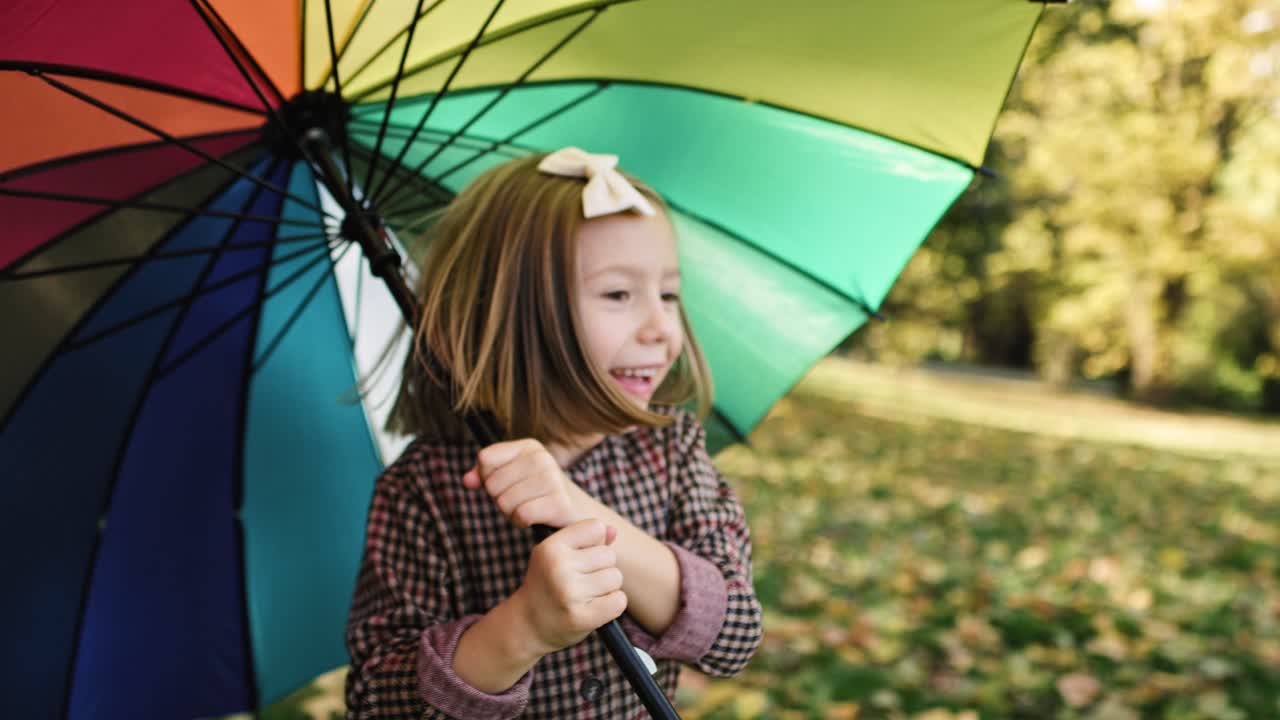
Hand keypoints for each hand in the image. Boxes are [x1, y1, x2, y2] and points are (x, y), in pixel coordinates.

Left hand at [463, 439, 588, 529]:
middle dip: (500, 499)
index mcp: (529, 446)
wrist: (581, 515)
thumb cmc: (540, 496)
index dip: (487, 477)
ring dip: (511, 513)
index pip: (485, 458)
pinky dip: (522, 522)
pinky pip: (520, 515)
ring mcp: (552, 479)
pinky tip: (535, 519)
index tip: (506, 484)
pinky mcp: (558, 503)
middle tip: (521, 501)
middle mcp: (541, 458)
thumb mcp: (513, 478)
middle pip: (492, 483)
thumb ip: (485, 475)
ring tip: (530, 509)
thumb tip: (467, 481)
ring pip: (504, 502)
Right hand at [512, 519, 626, 654]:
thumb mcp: (557, 555)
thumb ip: (586, 539)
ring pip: (616, 578)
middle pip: (609, 555)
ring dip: (607, 587)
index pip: (596, 528)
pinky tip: (595, 607)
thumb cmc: (548, 584)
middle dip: (601, 567)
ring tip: (585, 594)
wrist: (527, 625)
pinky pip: (619, 601)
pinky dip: (612, 604)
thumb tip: (613, 530)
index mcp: (551, 547)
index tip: (580, 556)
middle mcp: (558, 567)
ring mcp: (569, 593)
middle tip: (580, 581)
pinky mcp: (582, 617)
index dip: (594, 542)